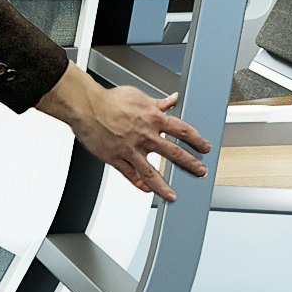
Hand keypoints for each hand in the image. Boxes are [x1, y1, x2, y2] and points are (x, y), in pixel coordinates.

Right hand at [37, 66, 213, 201]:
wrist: (86, 106)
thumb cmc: (109, 100)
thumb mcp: (139, 96)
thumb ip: (158, 102)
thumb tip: (172, 99)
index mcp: (153, 119)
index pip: (183, 131)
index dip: (197, 140)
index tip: (204, 147)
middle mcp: (145, 136)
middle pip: (174, 154)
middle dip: (191, 164)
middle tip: (200, 171)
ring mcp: (131, 150)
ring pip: (152, 173)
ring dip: (165, 186)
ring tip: (173, 196)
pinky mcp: (116, 159)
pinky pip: (130, 175)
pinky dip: (139, 184)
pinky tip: (146, 190)